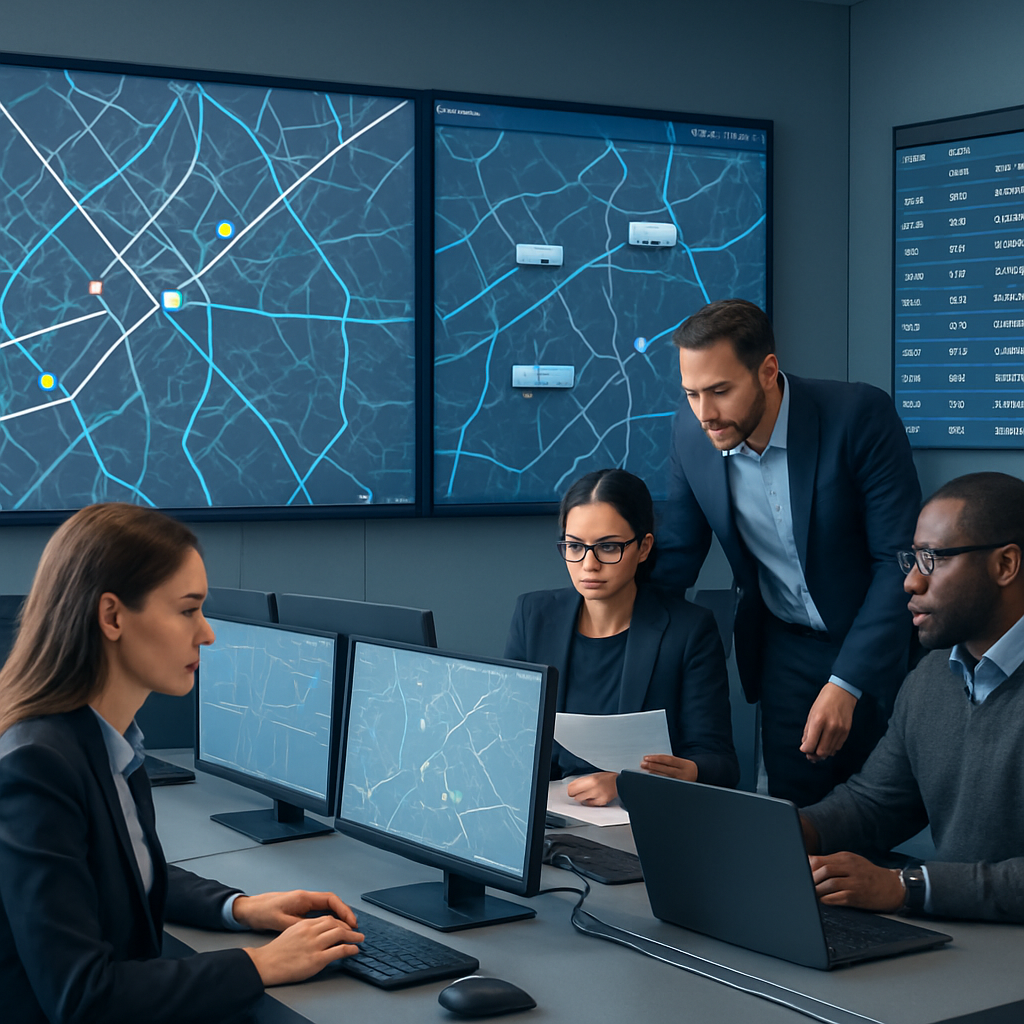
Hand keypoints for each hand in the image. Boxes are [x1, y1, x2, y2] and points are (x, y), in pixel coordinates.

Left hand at [232, 889, 357, 932]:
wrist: (249, 909)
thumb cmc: (262, 912)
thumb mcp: (280, 921)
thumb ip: (299, 925)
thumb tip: (317, 931)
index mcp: (303, 898)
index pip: (330, 899)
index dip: (343, 910)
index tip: (351, 922)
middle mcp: (306, 897)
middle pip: (332, 902)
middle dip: (345, 914)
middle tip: (354, 928)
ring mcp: (303, 902)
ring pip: (327, 907)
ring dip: (338, 916)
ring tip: (347, 929)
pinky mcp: (299, 908)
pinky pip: (319, 912)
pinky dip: (328, 918)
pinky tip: (331, 929)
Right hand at [244, 914, 363, 986]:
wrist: (266, 964)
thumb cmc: (277, 951)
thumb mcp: (292, 932)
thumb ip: (307, 929)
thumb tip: (321, 932)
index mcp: (305, 924)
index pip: (328, 918)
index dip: (340, 922)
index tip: (346, 926)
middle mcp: (311, 931)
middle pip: (336, 924)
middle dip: (349, 927)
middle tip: (356, 932)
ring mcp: (314, 945)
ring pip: (340, 934)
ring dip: (353, 936)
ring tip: (359, 939)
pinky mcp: (316, 959)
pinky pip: (339, 950)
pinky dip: (350, 948)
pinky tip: (354, 950)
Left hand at [566, 772, 618, 805]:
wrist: (620, 783)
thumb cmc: (608, 778)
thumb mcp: (594, 775)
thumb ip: (584, 780)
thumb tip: (573, 785)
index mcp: (591, 779)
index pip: (573, 787)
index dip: (570, 789)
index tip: (570, 790)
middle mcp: (594, 788)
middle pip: (576, 795)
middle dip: (574, 794)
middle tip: (575, 793)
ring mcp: (598, 796)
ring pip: (582, 801)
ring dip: (581, 798)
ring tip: (584, 795)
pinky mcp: (602, 802)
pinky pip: (590, 804)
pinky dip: (589, 802)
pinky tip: (591, 798)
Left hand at [639, 754, 697, 781]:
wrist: (698, 775)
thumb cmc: (685, 767)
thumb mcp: (680, 762)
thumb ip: (669, 761)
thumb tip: (652, 760)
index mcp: (684, 764)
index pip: (669, 760)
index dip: (657, 758)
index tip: (646, 757)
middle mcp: (683, 773)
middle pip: (665, 769)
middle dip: (652, 766)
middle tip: (642, 764)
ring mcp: (681, 782)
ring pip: (664, 777)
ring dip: (653, 773)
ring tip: (644, 770)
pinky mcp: (678, 788)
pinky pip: (666, 783)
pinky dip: (657, 779)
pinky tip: (651, 777)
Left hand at [800, 682, 857, 761]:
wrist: (842, 692)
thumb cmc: (824, 701)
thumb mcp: (811, 714)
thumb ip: (808, 731)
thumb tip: (805, 745)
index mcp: (818, 721)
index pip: (811, 744)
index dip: (805, 750)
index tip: (803, 749)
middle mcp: (831, 727)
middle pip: (821, 751)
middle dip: (814, 755)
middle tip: (810, 755)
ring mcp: (840, 730)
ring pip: (830, 751)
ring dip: (823, 754)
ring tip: (817, 751)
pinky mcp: (847, 732)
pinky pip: (838, 747)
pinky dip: (831, 749)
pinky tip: (826, 745)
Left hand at [809, 851, 904, 912]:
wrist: (893, 887)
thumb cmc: (869, 875)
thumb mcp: (851, 863)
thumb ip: (832, 862)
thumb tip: (809, 863)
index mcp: (845, 857)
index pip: (819, 860)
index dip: (807, 868)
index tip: (801, 875)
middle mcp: (849, 867)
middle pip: (822, 869)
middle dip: (810, 879)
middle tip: (804, 887)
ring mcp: (855, 882)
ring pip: (829, 883)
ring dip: (817, 890)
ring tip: (811, 895)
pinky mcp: (858, 896)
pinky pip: (838, 897)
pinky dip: (828, 900)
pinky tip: (823, 901)